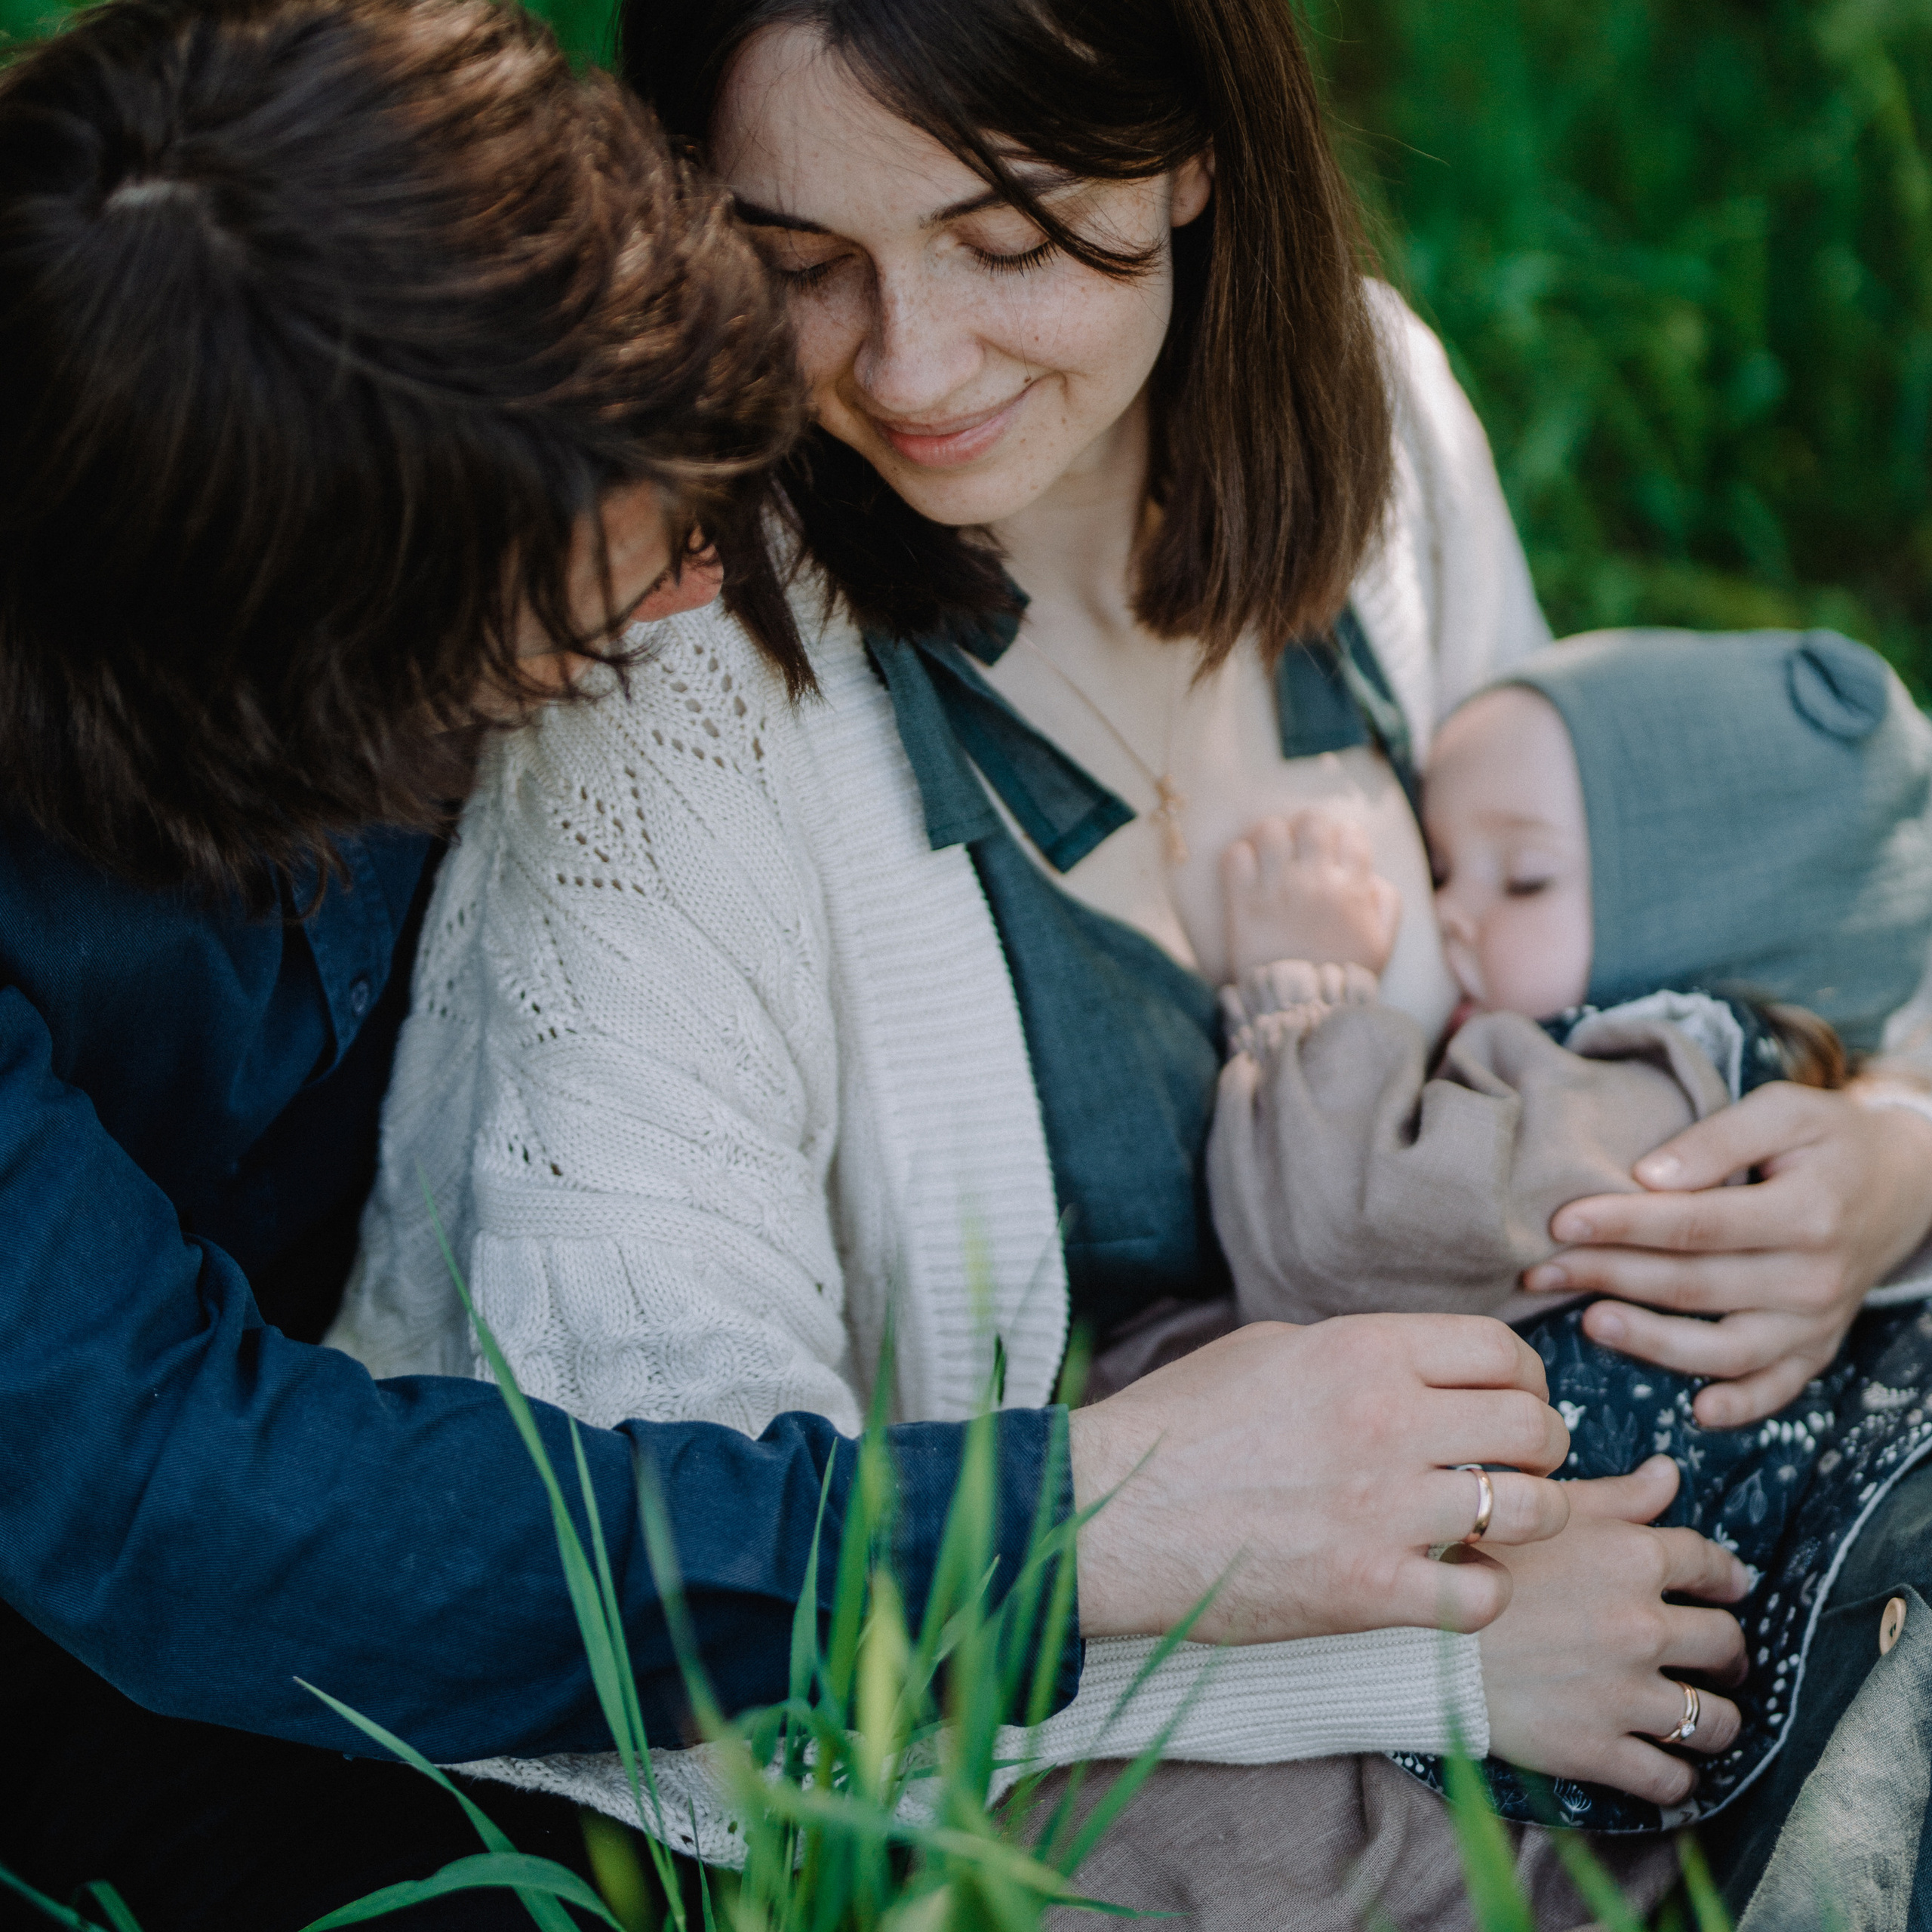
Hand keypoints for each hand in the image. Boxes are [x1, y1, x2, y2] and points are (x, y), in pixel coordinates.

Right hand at [1069, 1315, 1570, 1645]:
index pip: (1503, 1352)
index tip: (1513, 1403)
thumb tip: (1418, 1364)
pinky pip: (1483, 1596)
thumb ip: (1355, 1352)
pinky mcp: (1368, 1590)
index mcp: (1361, 1351)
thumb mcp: (1266, 1349)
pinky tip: (1455, 1581)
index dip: (1527, 1380)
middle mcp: (1385, 1421)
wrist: (1110, 1513)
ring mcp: (1381, 1509)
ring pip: (1531, 1510)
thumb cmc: (1178, 1425)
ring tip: (1497, 1525)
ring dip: (1529, 1519)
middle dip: (1541, 1448)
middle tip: (1515, 1467)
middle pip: (1535, 1427)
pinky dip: (1484, 1592)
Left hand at [1221, 809, 1402, 979]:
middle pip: (1310, 819)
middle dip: (1304, 828)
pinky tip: (1245, 873)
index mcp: (1352, 887)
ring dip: (1269, 838)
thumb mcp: (1383, 943)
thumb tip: (1372, 876)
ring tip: (1268, 857)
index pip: (1350, 832)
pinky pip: (1235, 855)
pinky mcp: (1243, 901)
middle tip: (1297, 849)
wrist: (1302, 1008)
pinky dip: (1239, 857)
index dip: (1340, 837)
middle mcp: (1316, 880)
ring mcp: (1278, 888)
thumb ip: (1387, 903)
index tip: (1331, 853)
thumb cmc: (1343, 977)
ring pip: (1270, 829)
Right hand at [1480, 1457, 1749, 1805]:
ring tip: (1705, 1718)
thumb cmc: (1475, 1560)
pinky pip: (1671, 1781)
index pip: (1712, 1565)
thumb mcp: (1546, 1510)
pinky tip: (1670, 1767)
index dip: (1727, 1577)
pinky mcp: (1600, 1750)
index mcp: (1632, 1557)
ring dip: (1719, 1720)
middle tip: (1720, 1659)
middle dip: (1730, 1652)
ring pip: (1716, 1721)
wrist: (1417, 1635)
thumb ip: (1617, 1495)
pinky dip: (1680, 1779)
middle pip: (1727, 1643)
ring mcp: (1625, 1693)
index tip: (1729, 1588)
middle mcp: (1642, 1624)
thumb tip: (1669, 1473)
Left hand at [1522, 1082, 1931, 1425]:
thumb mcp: (1783, 1112)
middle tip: (1541, 1270)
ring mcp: (1817, 1321)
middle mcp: (1814, 1277)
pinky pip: (1778, 1390)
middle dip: (1609, 1277)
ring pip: (1726, 1349)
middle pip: (1694, 1285)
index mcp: (1805, 1212)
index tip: (1561, 1221)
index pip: (1694, 1224)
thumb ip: (1716, 1139)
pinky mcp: (1818, 1348)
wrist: (1903, 1184)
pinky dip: (1741, 1407)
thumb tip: (1647, 1176)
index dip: (1623, 1224)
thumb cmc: (1828, 1139)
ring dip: (1652, 1345)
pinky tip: (1695, 1410)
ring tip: (1589, 1323)